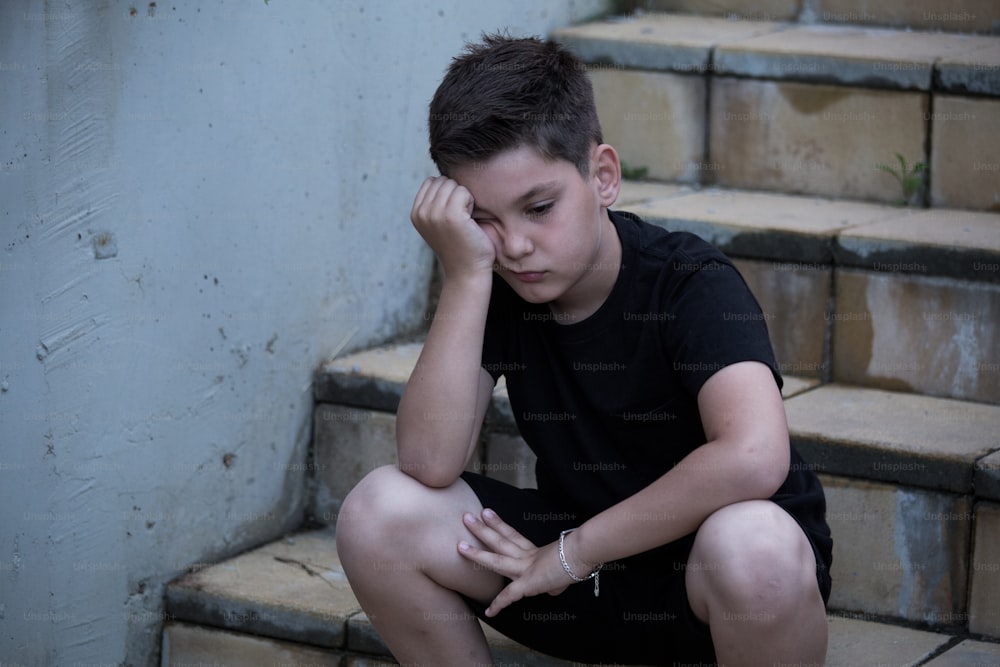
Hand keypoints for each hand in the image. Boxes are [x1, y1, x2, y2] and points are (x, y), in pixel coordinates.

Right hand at [411, 176, 495, 279]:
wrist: (467, 272)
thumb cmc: (460, 246)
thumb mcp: (439, 223)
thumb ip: (435, 202)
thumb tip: (442, 178)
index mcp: (415, 213)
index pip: (431, 182)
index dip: (447, 194)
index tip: (452, 215)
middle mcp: (421, 212)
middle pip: (443, 181)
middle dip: (455, 195)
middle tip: (460, 219)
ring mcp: (434, 213)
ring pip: (453, 184)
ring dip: (464, 199)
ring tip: (464, 220)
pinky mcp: (451, 215)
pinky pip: (464, 192)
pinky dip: (471, 203)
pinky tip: (470, 221)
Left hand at [457, 508, 585, 616]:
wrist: (583, 553)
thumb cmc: (579, 557)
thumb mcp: (566, 569)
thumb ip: (555, 580)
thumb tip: (553, 589)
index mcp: (535, 552)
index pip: (513, 536)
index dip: (499, 526)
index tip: (486, 515)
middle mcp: (527, 557)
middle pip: (500, 540)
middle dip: (482, 530)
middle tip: (466, 517)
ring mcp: (526, 569)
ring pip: (496, 560)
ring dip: (477, 554)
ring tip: (459, 545)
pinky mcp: (529, 583)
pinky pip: (511, 596)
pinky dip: (500, 605)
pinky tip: (490, 613)